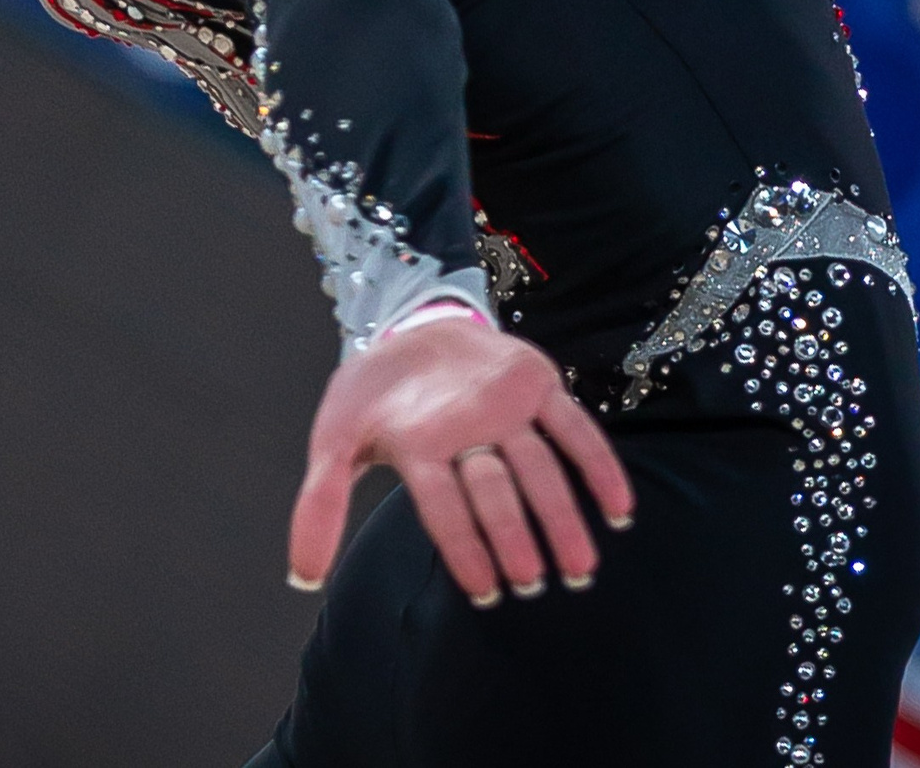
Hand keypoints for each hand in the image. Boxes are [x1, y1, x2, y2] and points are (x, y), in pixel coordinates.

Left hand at [289, 316, 634, 604]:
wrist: (411, 322)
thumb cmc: (374, 396)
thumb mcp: (335, 441)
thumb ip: (320, 508)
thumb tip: (301, 579)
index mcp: (412, 439)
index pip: (442, 507)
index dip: (466, 551)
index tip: (486, 595)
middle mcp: (461, 420)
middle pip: (495, 489)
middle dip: (515, 540)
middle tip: (536, 585)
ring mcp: (504, 400)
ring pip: (540, 464)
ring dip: (562, 517)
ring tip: (579, 568)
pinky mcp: (537, 381)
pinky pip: (575, 426)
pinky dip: (598, 466)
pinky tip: (618, 511)